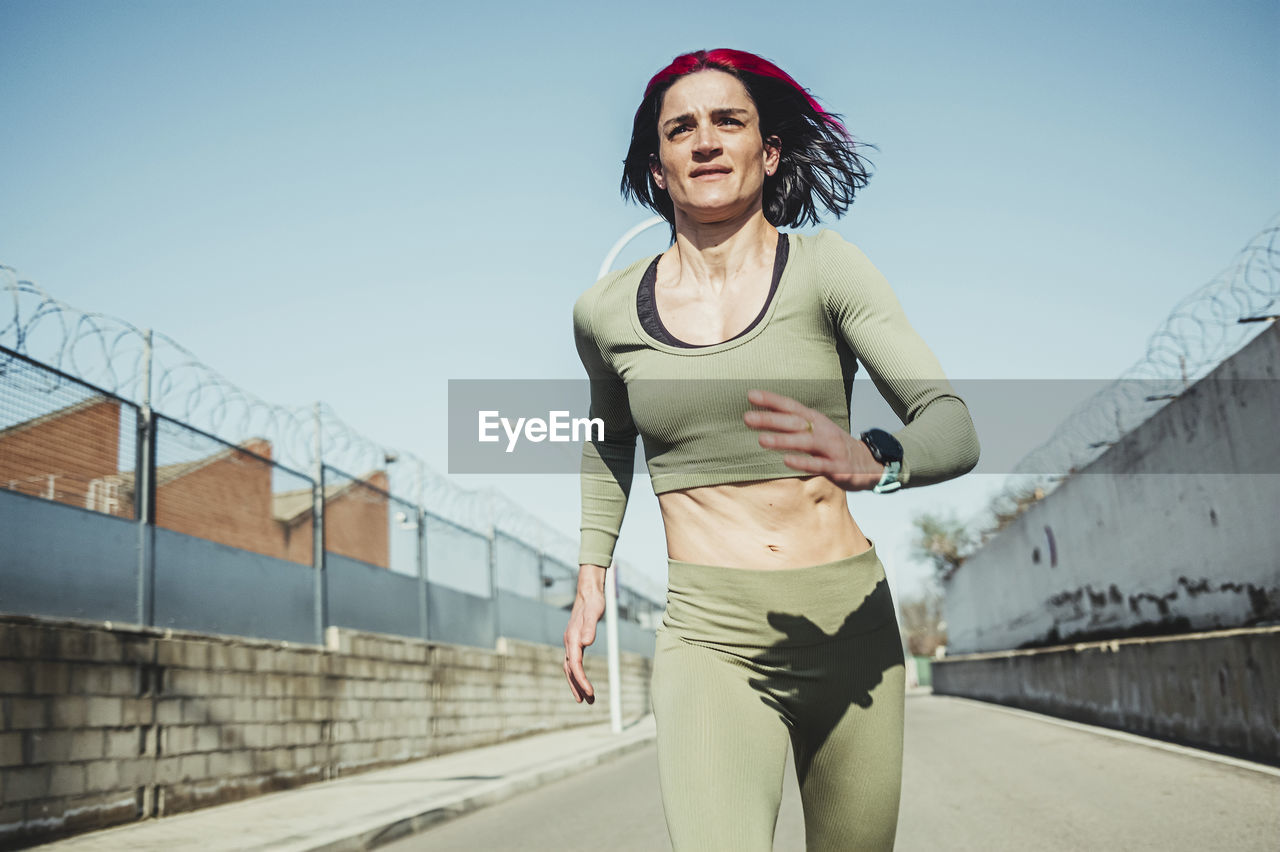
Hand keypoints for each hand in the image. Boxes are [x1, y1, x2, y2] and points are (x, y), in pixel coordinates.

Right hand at [563, 568, 605, 703]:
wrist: (588, 593)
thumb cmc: (593, 603)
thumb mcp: (594, 613)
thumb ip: (590, 627)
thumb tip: (587, 642)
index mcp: (573, 639)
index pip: (575, 665)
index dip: (582, 680)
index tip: (590, 693)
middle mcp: (569, 643)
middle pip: (570, 671)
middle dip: (578, 687)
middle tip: (588, 702)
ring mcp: (571, 643)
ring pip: (570, 668)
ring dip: (576, 684)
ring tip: (586, 698)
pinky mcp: (575, 642)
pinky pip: (573, 663)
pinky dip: (577, 674)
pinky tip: (582, 681)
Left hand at [743, 388, 885, 491]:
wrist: (869, 463)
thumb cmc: (833, 445)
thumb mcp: (814, 429)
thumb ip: (792, 423)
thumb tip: (763, 415)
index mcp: (815, 419)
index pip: (790, 406)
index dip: (771, 400)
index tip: (750, 395)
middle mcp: (822, 430)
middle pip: (794, 422)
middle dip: (770, 419)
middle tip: (747, 418)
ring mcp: (830, 448)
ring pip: (804, 442)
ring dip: (783, 440)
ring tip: (761, 440)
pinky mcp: (837, 467)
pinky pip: (818, 465)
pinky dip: (803, 462)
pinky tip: (786, 461)